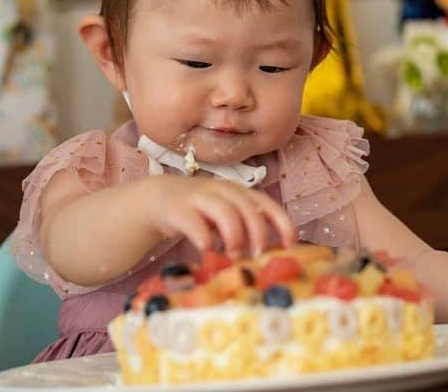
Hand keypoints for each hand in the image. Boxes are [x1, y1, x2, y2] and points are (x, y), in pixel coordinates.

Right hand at [142, 175, 295, 257]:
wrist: (157, 199)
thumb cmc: (200, 212)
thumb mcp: (226, 216)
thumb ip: (245, 228)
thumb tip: (270, 256)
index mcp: (238, 192)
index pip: (265, 203)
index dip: (281, 222)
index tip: (290, 244)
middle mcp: (221, 191)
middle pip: (247, 207)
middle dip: (256, 233)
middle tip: (256, 256)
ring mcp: (199, 198)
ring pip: (224, 211)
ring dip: (234, 235)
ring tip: (233, 256)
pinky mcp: (178, 209)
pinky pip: (193, 221)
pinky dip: (203, 237)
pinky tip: (207, 249)